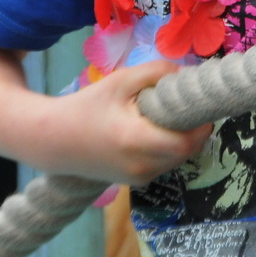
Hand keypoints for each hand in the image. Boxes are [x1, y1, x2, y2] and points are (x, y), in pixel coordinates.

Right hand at [36, 58, 211, 183]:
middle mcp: (140, 167)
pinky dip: (168, 149)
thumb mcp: (121, 81)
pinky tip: (156, 130)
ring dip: (182, 140)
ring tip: (171, 116)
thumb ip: (156, 72)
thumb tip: (187, 74)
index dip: (201, 125)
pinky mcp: (134, 183)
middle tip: (190, 106)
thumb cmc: (87, 106)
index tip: (202, 104)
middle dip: (194, 130)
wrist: (53, 141)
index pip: (186, 143)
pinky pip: (163, 164)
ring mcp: (137, 179)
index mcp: (137, 141)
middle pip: (186, 152)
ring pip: (176, 160)